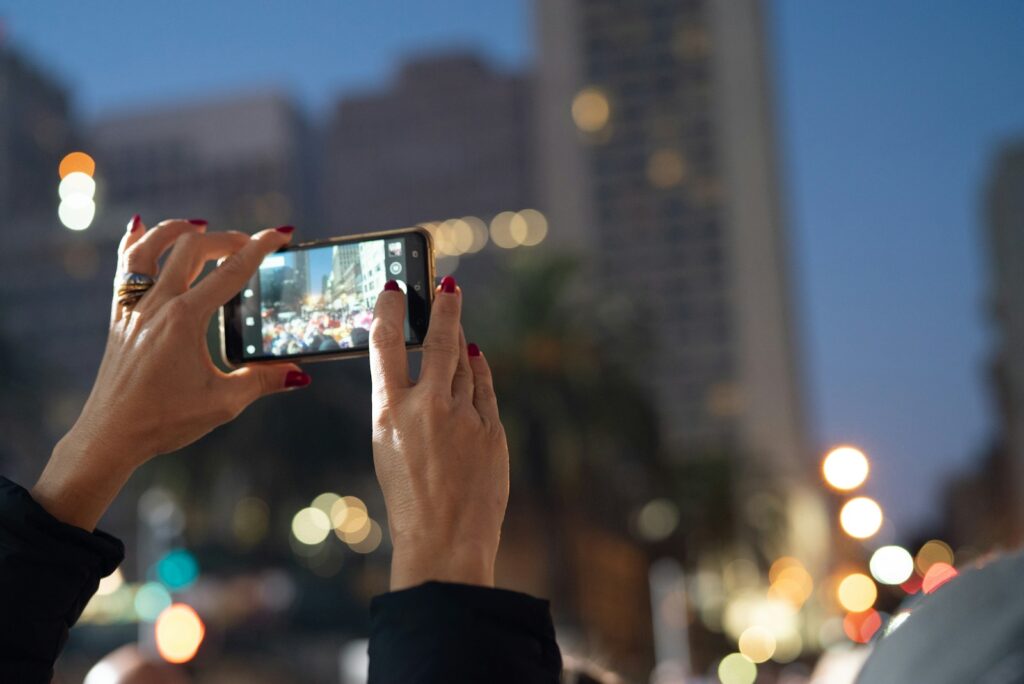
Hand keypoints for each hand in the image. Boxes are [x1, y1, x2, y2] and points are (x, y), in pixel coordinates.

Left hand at [33, 217, 310, 529]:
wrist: (110, 435)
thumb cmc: (165, 420)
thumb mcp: (223, 403)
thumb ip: (262, 381)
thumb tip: (299, 373)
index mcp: (185, 320)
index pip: (231, 272)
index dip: (260, 248)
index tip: (281, 233)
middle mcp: (157, 305)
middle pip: (193, 249)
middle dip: (227, 238)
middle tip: (249, 244)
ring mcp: (133, 308)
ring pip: (151, 248)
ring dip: (177, 229)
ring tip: (200, 226)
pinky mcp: (119, 317)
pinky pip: (124, 268)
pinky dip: (136, 243)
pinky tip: (142, 229)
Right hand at [369, 275, 508, 589]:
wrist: (445, 542)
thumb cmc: (408, 500)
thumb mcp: (387, 448)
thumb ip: (401, 407)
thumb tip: (420, 374)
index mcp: (389, 413)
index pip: (386, 346)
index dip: (390, 312)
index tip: (393, 288)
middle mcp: (428, 408)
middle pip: (440, 342)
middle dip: (445, 307)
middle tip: (448, 283)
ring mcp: (464, 418)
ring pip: (466, 363)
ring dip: (463, 337)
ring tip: (459, 319)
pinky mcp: (492, 430)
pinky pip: (485, 388)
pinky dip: (480, 369)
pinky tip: (477, 357)